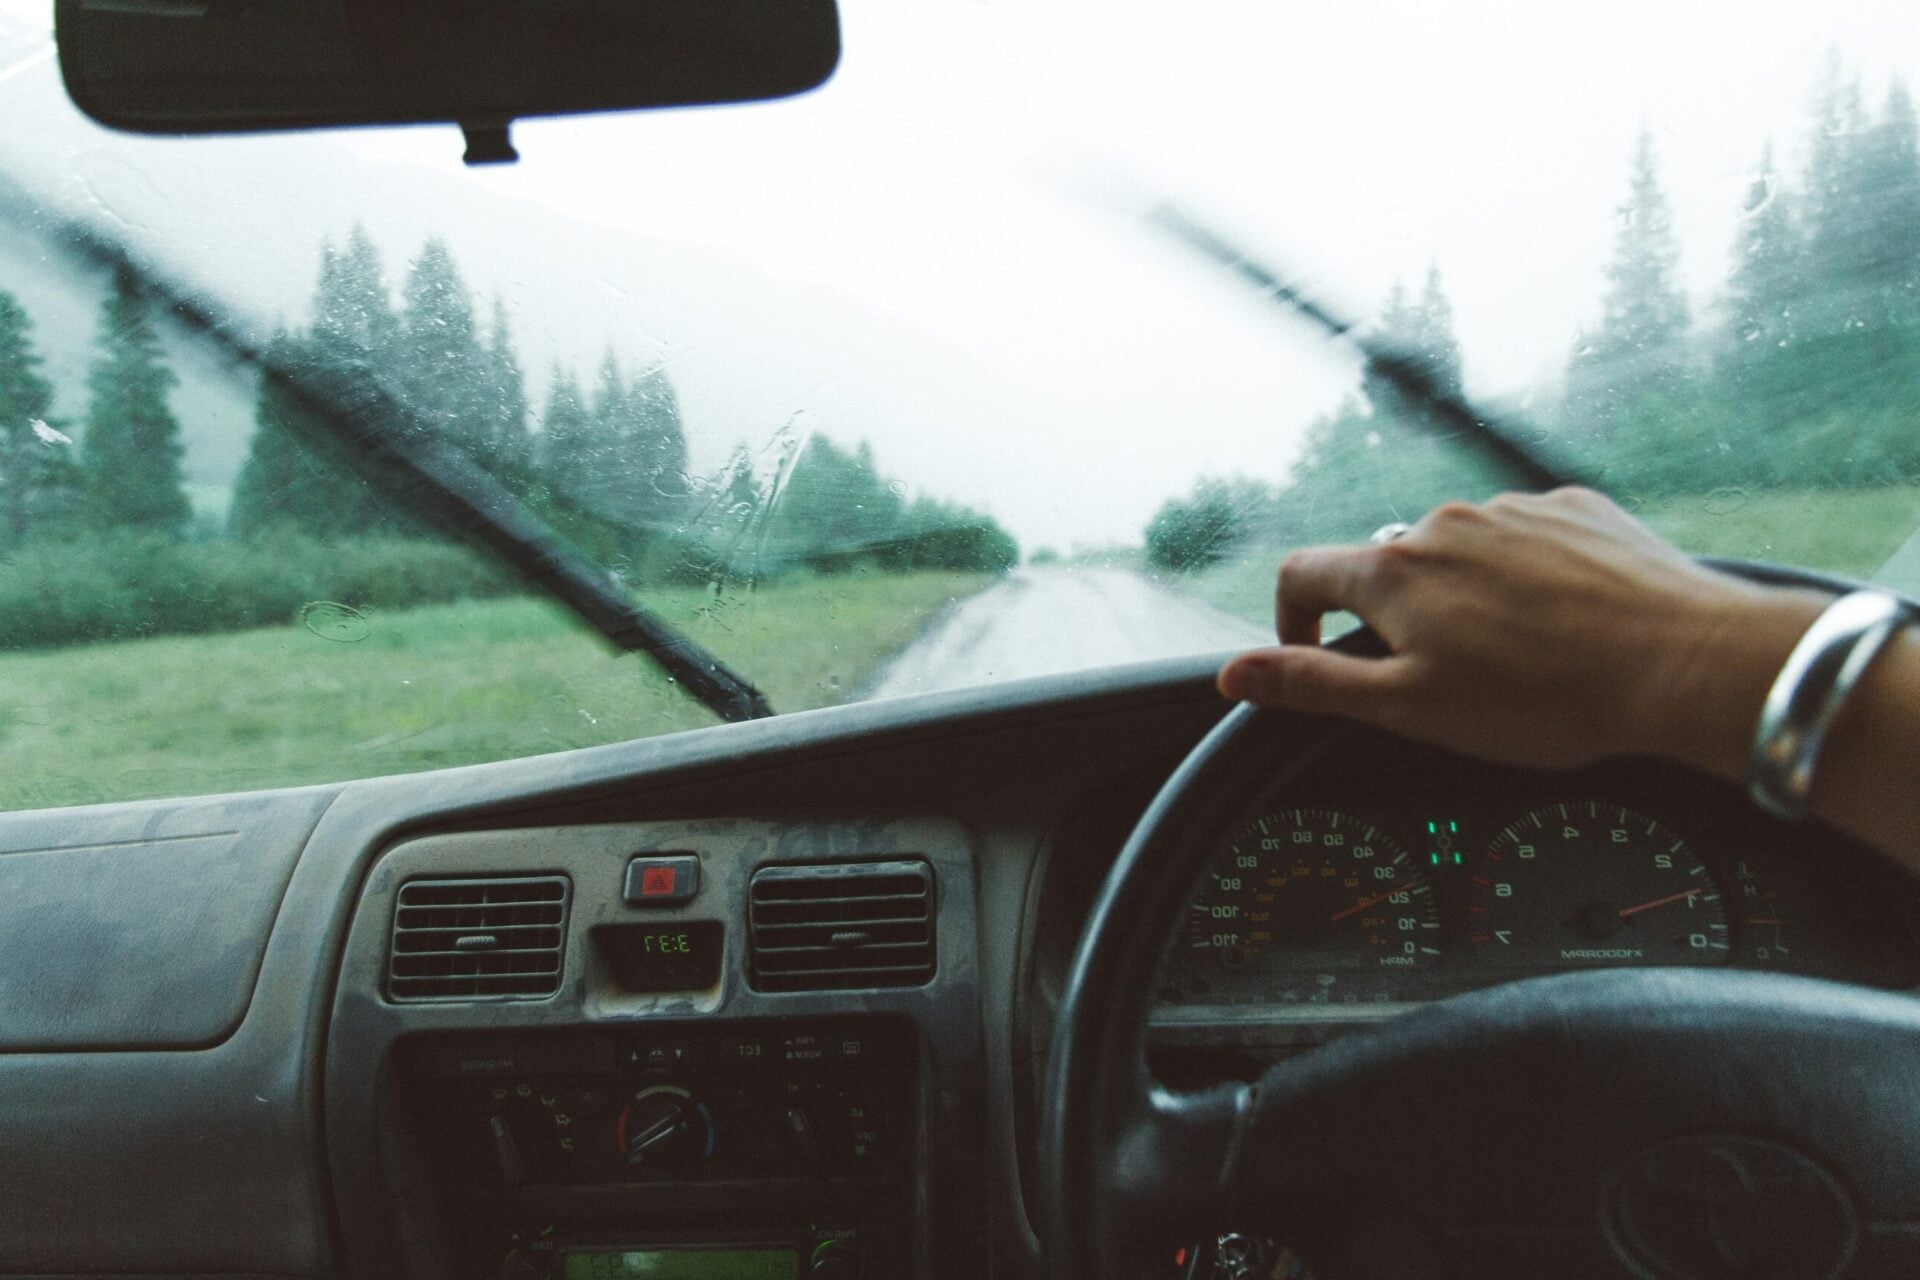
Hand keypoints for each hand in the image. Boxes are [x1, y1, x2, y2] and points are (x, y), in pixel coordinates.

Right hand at [1216, 488, 1825, 774]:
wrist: (1683, 662)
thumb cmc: (1546, 699)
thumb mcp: (1410, 709)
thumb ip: (1313, 685)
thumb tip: (1231, 675)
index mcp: (1394, 572)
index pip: (1302, 575)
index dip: (1293, 623)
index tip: (1317, 659)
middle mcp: (1444, 522)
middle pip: (1388, 565)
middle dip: (1398, 618)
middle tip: (1445, 680)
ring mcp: (1513, 508)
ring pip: (1460, 551)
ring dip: (1466, 595)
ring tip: (1519, 656)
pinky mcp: (1575, 508)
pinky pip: (1525, 537)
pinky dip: (1526, 575)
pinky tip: (1563, 622)